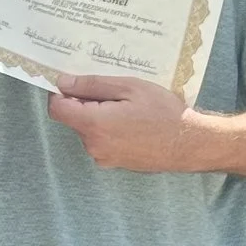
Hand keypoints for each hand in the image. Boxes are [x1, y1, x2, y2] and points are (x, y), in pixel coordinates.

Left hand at [46, 73, 202, 170]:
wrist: (189, 144)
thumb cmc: (163, 112)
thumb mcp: (129, 87)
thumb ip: (92, 85)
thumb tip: (63, 83)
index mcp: (94, 124)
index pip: (57, 109)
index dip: (61, 93)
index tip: (76, 83)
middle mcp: (94, 146)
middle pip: (74, 119)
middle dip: (86, 103)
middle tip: (116, 93)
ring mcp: (104, 158)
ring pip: (88, 130)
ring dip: (100, 116)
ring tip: (129, 109)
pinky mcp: (114, 163)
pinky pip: (102, 141)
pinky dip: (110, 130)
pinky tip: (133, 123)